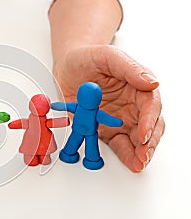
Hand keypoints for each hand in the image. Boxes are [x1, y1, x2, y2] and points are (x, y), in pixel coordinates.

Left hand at [55, 45, 164, 171]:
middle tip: (144, 154)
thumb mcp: (107, 56)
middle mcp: (133, 104)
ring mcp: (121, 118)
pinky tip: (131, 163)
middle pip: (150, 124)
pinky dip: (126, 154)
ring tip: (139, 162)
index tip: (144, 133)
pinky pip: (120, 144)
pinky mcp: (107, 129)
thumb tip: (152, 82)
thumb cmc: (87, 58)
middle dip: (149, 141)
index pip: (151, 104)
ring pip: (138, 138)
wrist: (66, 67)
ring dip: (140, 152)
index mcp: (137, 85)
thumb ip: (129, 68)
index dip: (150, 119)